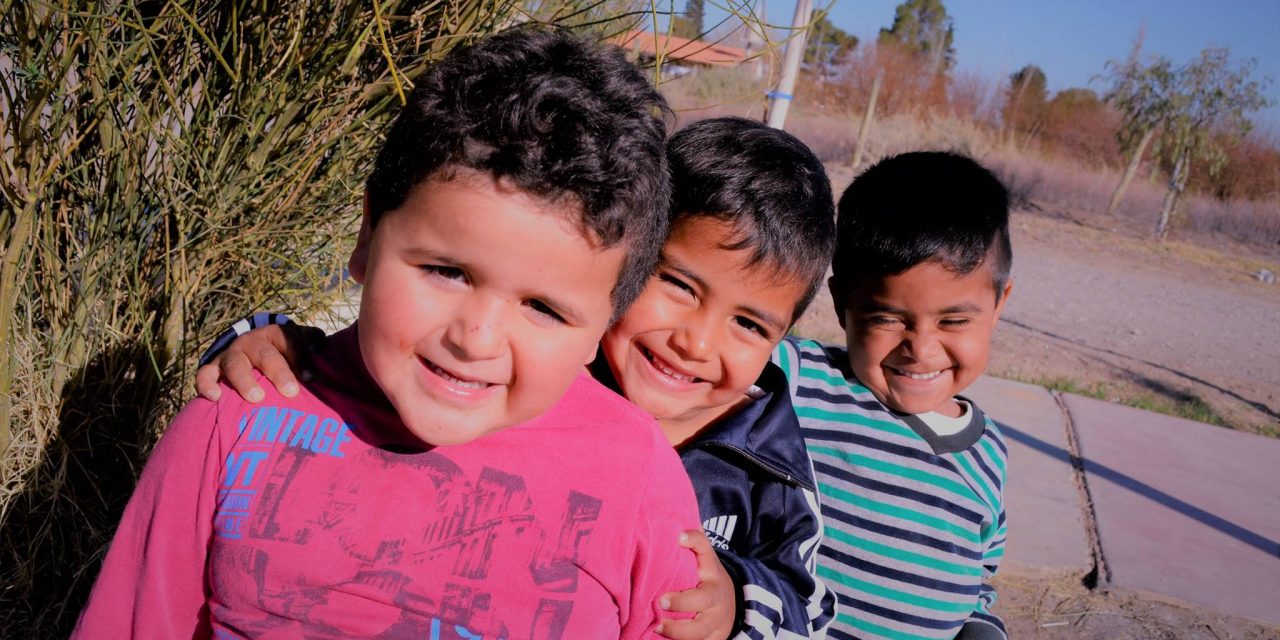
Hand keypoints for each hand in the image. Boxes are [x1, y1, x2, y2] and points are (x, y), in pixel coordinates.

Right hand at [194, 323, 325, 401]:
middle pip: (264, 354)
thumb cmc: (283, 350)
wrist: (250, 347)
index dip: (300, 358)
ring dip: (244, 380)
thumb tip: (323, 349)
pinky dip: (206, 385)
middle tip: (290, 392)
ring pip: (234, 364)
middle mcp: (251, 342)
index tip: (310, 378)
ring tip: (256, 398)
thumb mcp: (299, 341)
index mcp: (275, 334)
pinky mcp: (213, 368)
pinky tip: (215, 398)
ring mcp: (231, 354)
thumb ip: (313, 342)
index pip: (289, 341)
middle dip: (278, 372)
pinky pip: (205, 375)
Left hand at [656, 530, 735, 639]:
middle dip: (682, 602)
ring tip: (657, 627)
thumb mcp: (702, 562)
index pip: (705, 550)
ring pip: (701, 630)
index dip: (695, 542)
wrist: (733, 606)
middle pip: (703, 599)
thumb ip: (690, 545)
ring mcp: (717, 620)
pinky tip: (662, 639)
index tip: (680, 538)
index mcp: (711, 571)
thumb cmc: (706, 579)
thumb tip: (672, 529)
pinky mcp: (714, 638)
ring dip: (678, 631)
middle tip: (661, 600)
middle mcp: (716, 596)